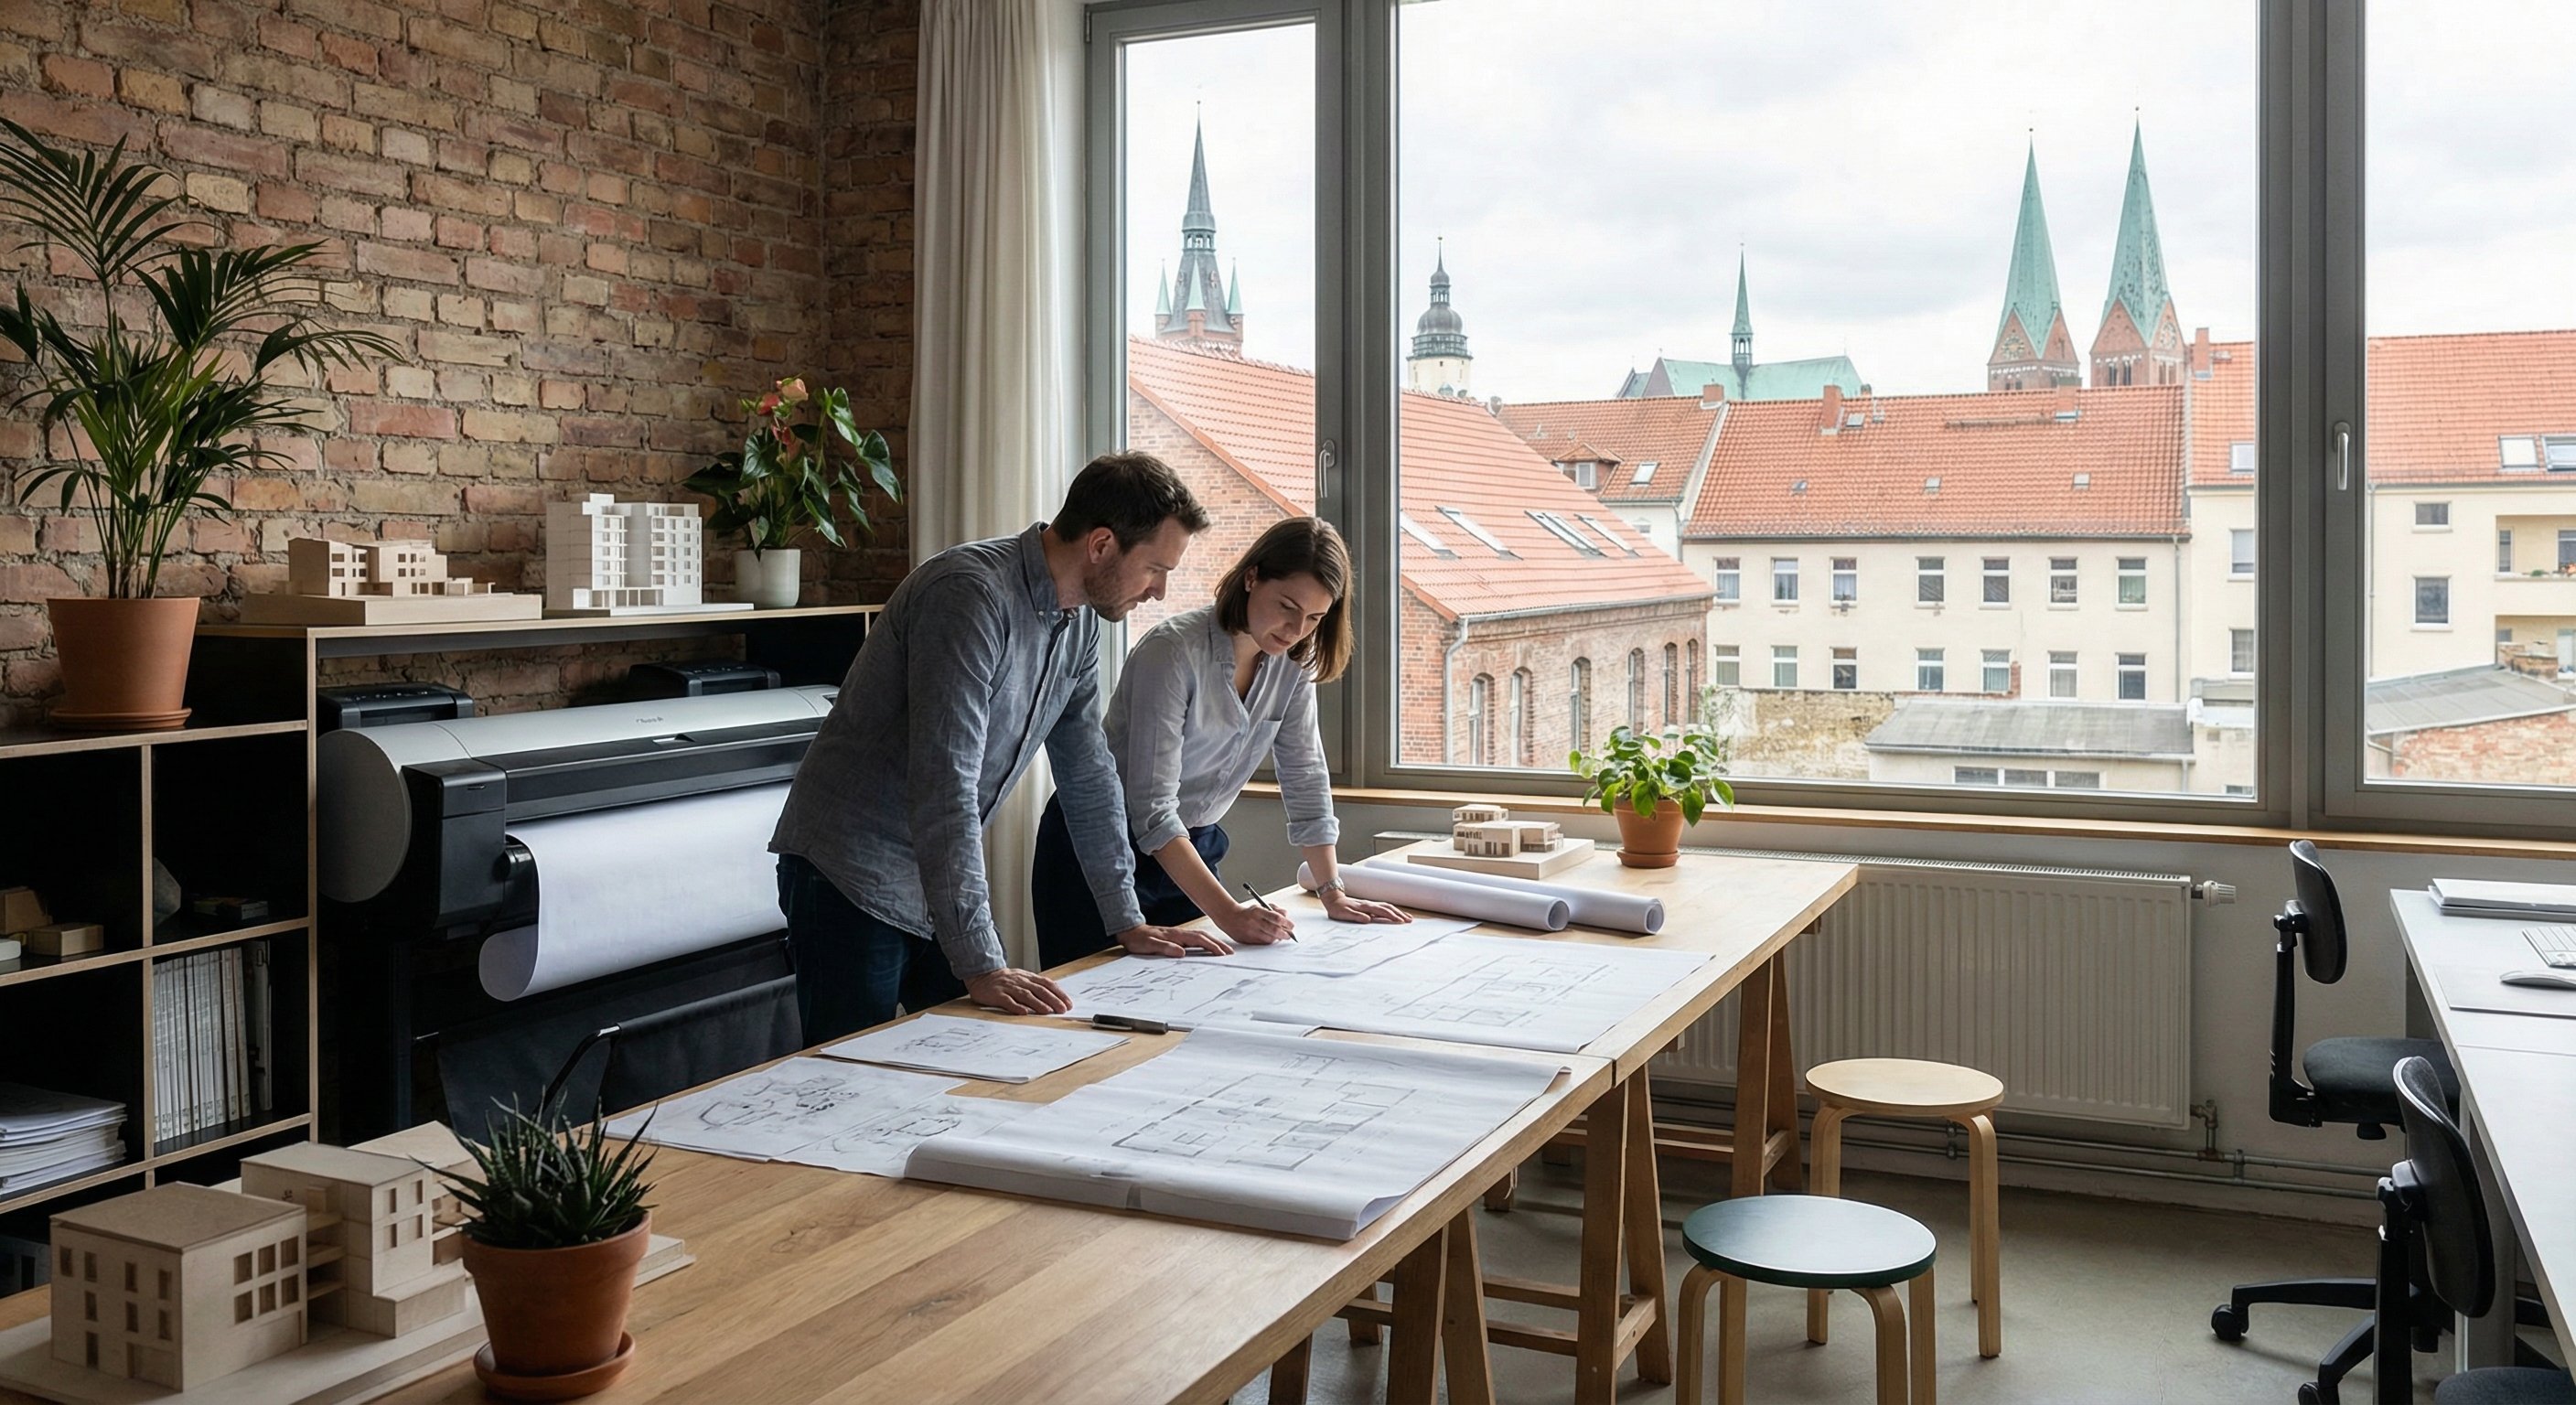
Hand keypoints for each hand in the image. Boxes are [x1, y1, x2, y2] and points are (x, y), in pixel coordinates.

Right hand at [965, 967, 1071, 1014]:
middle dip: (1052, 1000)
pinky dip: (1016, 1007)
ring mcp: (1008, 987)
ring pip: (1026, 995)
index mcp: (1027, 977)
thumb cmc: (1004, 981)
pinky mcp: (997, 994)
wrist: (981, 976)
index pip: (1047, 983)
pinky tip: (1024, 1012)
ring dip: (1038, 1004)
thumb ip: (1035, 986)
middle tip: (1062, 1009)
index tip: (1068, 1003)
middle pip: (1039, 990)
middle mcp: (1020, 981)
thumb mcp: (1021, 979)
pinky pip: (1008, 1001)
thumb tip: (1054, 998)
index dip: (1059, 993)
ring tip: (1048, 1011)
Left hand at [1115, 922, 1236, 956]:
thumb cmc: (1139, 939)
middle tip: (1230, 953)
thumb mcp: (1149, 945)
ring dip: (1213, 942)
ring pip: (1201, 937)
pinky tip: (1208, 947)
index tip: (1221, 953)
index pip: (1198, 940)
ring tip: (1224, 950)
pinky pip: (1195, 939)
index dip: (1211, 946)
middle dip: (1218, 944)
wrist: (1130, 931)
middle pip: (1203, 937)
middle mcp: (1180, 934)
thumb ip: (1165, 948)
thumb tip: (1181, 953)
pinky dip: (1205, 942)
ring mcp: (1179, 935)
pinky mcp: (1177, 937)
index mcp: (1176, 935)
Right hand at [1210, 901, 1295, 945]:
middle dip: (1285, 933)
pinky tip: (1273, 939)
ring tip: (1282, 936)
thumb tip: (1285, 914)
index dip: (1286, 922)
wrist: (1229, 918)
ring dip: (1279, 938)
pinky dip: (1271, 941)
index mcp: (1258, 911)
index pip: (1276, 917)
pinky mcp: (1249, 940)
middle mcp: (1254, 922)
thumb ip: (1274, 909)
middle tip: (1290, 934)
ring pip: (1270, 938)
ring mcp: (1251, 932)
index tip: (1291, 925)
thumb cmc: (1248, 913)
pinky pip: (1263, 943)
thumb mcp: (1260, 906)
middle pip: (1274, 930)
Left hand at [1322, 891, 1411, 923]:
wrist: (1333, 899)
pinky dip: (1392, 910)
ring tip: (1407, 917)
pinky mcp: (1369, 906)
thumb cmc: (1338, 909)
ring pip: (1387, 907)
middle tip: (1409, 921)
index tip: (1400, 921)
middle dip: (1399, 914)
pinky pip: (1383, 907)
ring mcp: (1370, 904)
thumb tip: (1368, 920)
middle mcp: (1370, 904)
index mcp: (1365, 907)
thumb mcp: (1344, 914)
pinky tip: (1396, 914)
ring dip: (1398, 912)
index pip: (1382, 911)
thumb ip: (1356, 917)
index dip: (1392, 916)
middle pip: (1388, 908)